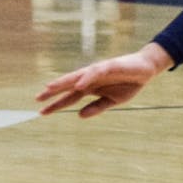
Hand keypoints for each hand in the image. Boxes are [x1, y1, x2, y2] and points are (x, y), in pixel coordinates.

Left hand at [36, 44, 173, 117]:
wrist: (145, 69)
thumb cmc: (127, 83)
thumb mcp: (112, 100)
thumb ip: (97, 107)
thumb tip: (79, 116)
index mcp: (90, 88)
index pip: (69, 97)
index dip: (56, 104)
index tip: (42, 111)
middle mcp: (89, 79)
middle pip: (67, 85)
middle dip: (52, 92)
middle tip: (37, 98)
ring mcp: (97, 72)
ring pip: (76, 76)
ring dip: (63, 82)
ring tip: (49, 88)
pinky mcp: (108, 66)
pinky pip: (95, 72)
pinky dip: (86, 78)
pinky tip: (78, 85)